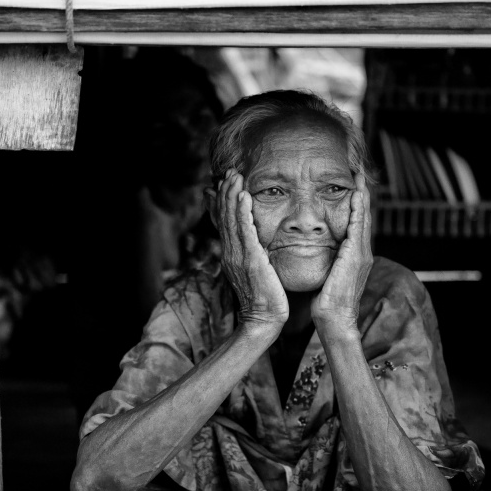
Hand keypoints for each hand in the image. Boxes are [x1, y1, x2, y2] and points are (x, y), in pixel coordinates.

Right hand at [215, 169, 288, 332]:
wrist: (264, 319)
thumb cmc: (266, 297)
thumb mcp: (257, 270)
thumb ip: (254, 252)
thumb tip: (257, 241)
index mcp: (232, 254)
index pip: (226, 221)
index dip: (225, 200)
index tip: (229, 181)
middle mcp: (231, 253)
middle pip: (225, 216)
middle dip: (226, 192)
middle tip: (230, 171)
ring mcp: (238, 256)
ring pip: (231, 220)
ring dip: (232, 196)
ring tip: (235, 177)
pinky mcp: (250, 260)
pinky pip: (244, 231)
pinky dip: (242, 212)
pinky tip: (244, 197)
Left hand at [312, 173, 372, 334]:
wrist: (334, 320)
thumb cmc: (327, 301)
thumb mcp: (328, 275)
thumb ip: (328, 261)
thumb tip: (317, 252)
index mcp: (355, 255)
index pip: (356, 223)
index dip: (355, 203)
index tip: (351, 185)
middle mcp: (362, 252)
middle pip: (364, 216)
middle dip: (362, 194)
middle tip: (359, 172)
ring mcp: (361, 254)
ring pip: (364, 218)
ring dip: (362, 196)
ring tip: (360, 177)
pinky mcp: (356, 257)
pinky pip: (358, 227)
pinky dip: (359, 209)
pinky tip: (356, 195)